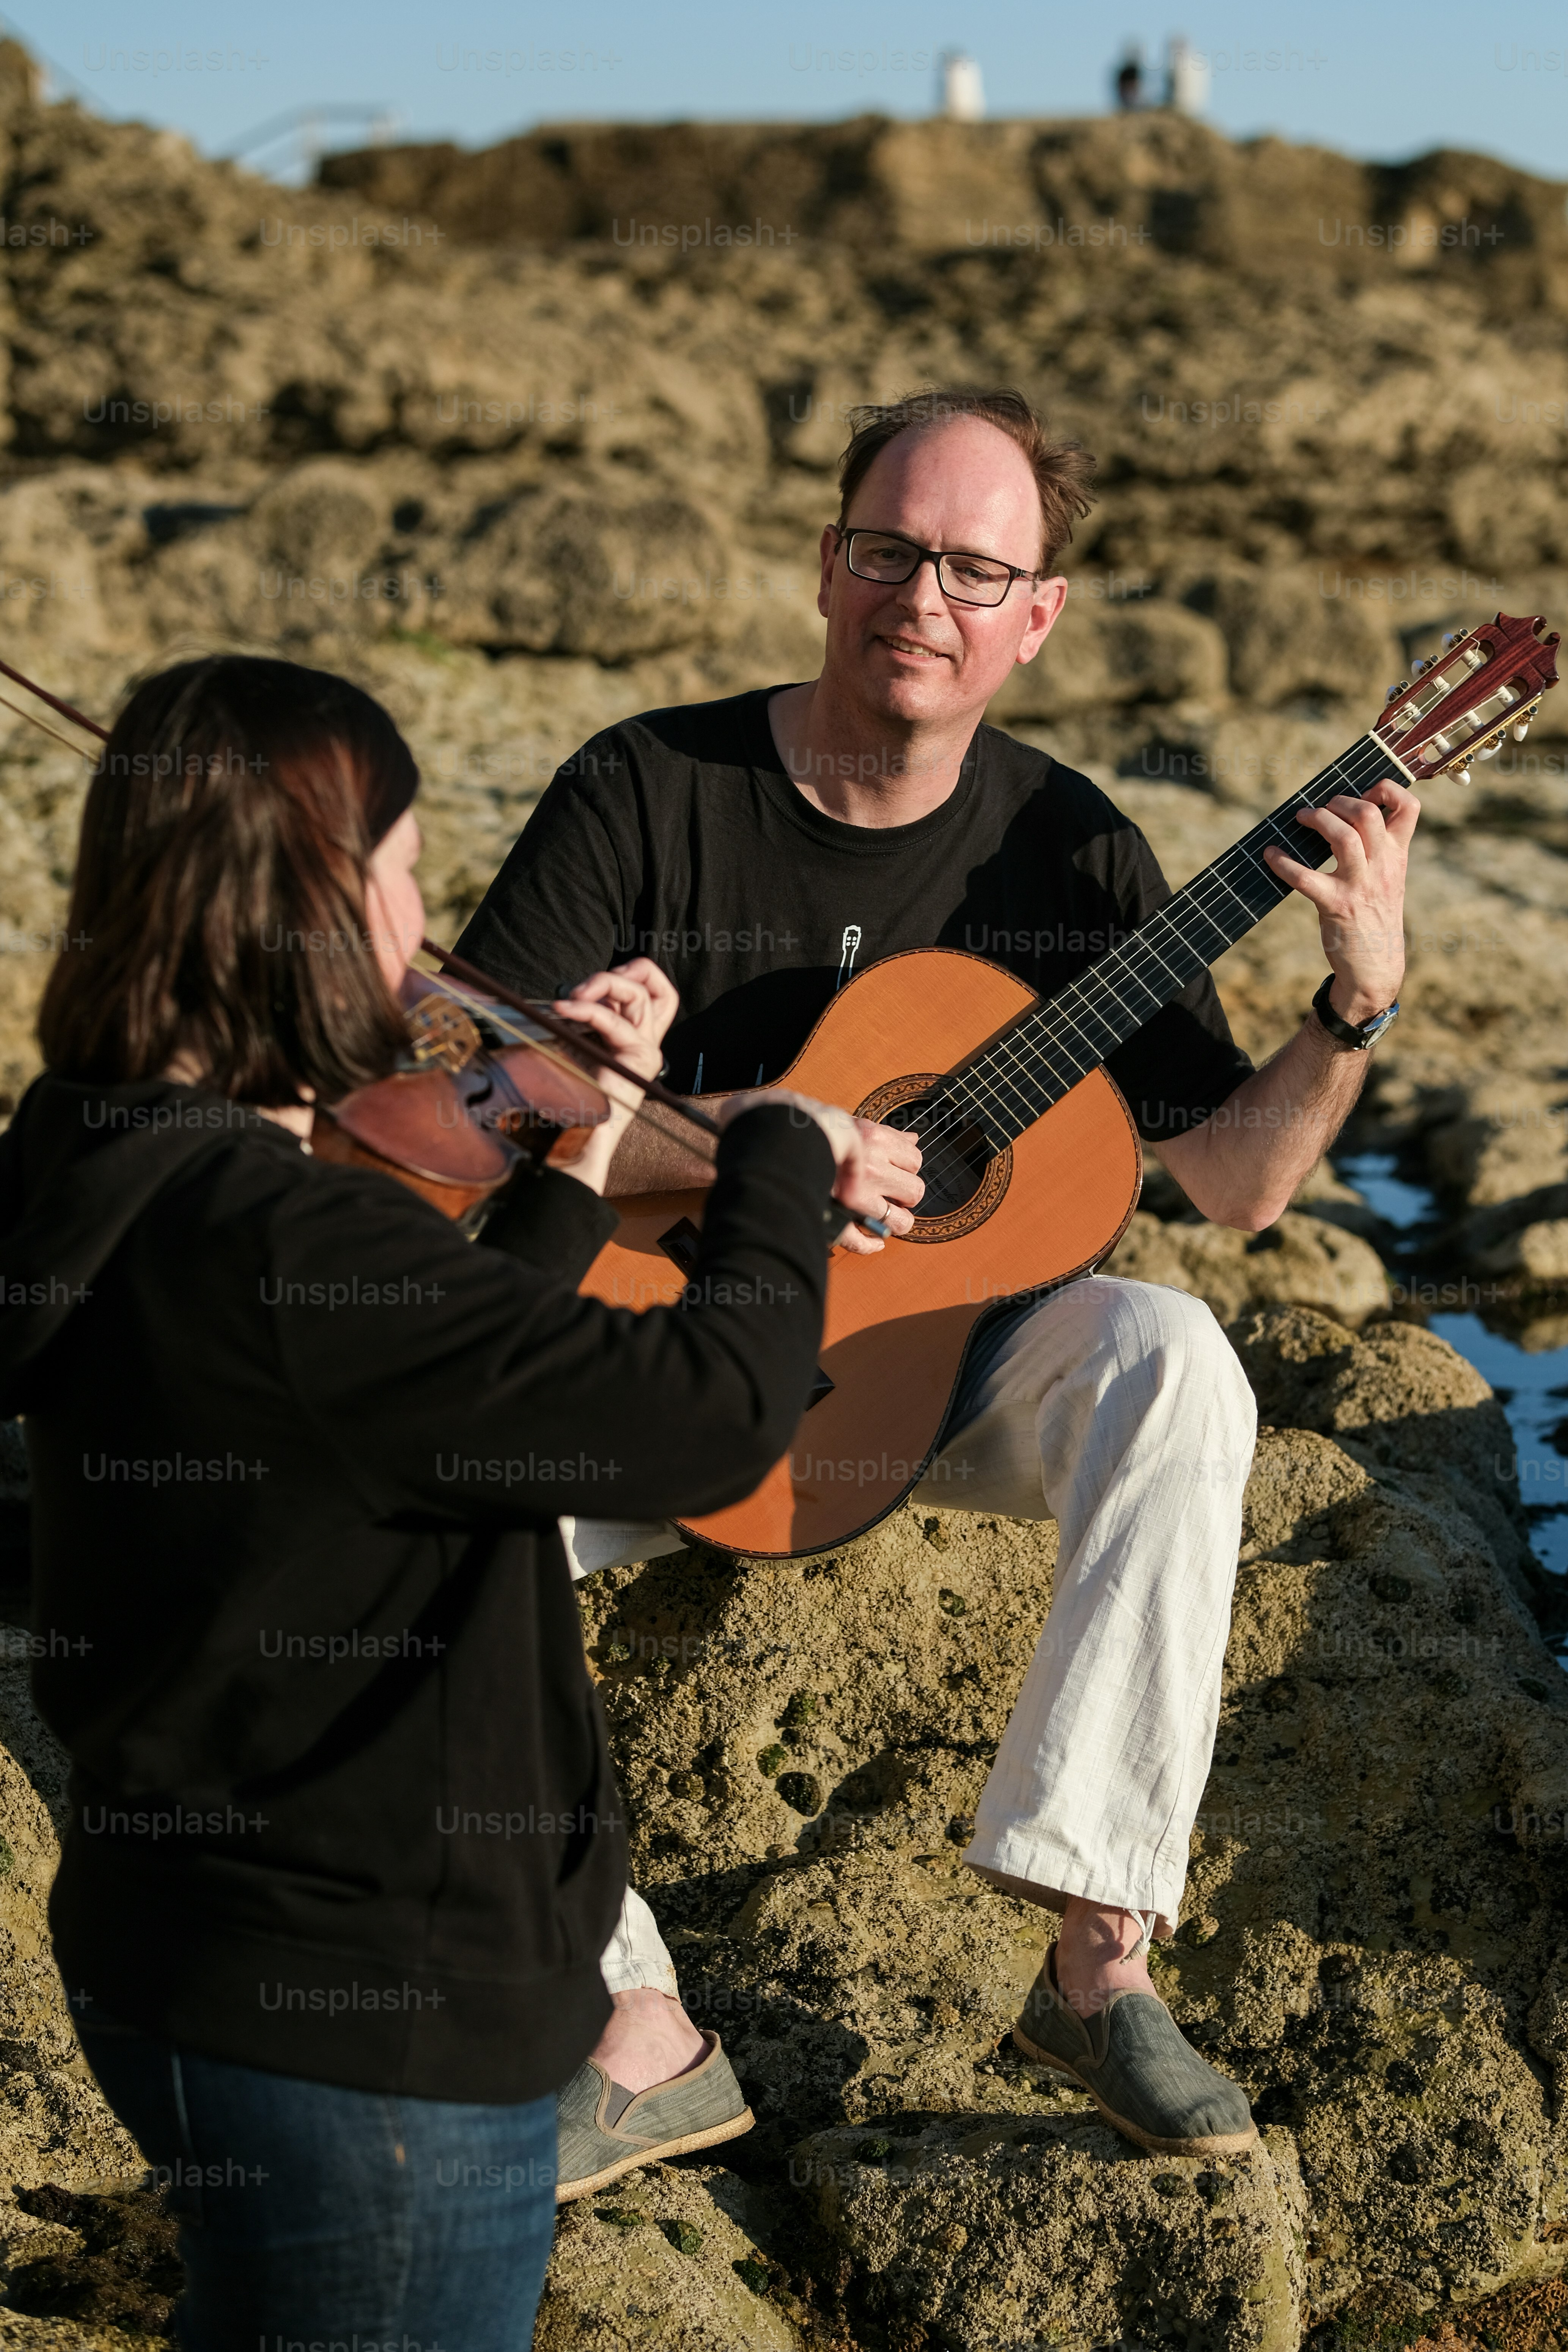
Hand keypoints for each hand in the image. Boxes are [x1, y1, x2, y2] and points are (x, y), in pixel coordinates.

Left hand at [546, 961, 679, 1194]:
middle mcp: (646, 1041)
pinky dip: (586, 1009)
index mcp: (634, 1036)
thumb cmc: (567, 1093)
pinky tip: (564, 1011)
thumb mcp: (575, 1044)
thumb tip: (562, 992)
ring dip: (599, 985)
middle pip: (654, 985)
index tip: (595, 984)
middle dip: (616, 974)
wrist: (572, 1134)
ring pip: (638, 993)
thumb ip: (581, 1020)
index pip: (655, 990)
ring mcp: (646, 1050)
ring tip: (569, 1001)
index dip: (632, 974)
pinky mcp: (639, 1059)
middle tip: (582, 990)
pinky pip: (613, 1020)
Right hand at [719, 1094, 921, 1252]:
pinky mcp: (837, 1217)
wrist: (770, 1134)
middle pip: (914, 1190)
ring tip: (883, 1217)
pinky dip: (871, 1245)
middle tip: (892, 1195)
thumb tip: (913, 1139)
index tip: (897, 1171)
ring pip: (898, 1220)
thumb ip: (884, 1133)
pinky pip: (862, 1241)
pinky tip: (875, 1242)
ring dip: (896, 1221)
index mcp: (873, 1138)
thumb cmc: (809, 1127)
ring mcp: (854, 1196)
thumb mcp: (850, 1122)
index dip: (907, 1168)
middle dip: (906, 1195)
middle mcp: (869, 1167)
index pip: (914, 1158)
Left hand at [1261, 778, 1417, 1022]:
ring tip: (1302, 818)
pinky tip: (1270, 855)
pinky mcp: (1336, 906)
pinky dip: (1283, 862)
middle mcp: (1382, 867)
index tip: (1364, 792)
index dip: (1387, 789)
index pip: (1410, 808)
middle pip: (1368, 814)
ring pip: (1343, 837)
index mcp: (1397, 857)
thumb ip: (1378, 850)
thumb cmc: (1375, 919)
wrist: (1377, 968)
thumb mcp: (1388, 880)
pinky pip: (1305, 877)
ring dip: (1318, 820)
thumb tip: (1347, 818)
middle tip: (1322, 807)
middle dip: (1340, 801)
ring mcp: (1360, 886)